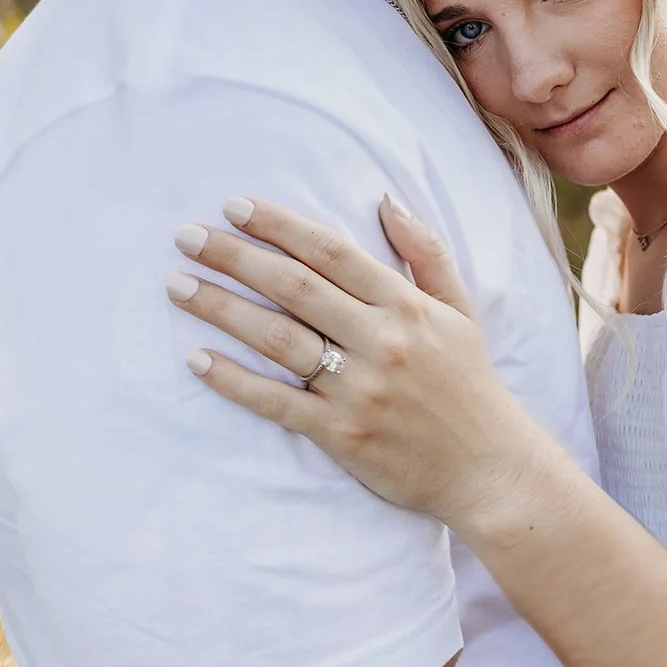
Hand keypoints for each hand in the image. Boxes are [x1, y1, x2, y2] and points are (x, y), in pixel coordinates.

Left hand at [167, 196, 541, 529]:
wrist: (488, 468)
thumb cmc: (469, 382)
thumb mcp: (458, 308)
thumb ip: (425, 251)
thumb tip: (385, 198)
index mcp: (405, 305)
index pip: (331, 251)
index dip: (279, 225)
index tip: (235, 206)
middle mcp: (380, 341)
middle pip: (294, 287)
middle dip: (235, 257)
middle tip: (186, 235)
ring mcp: (358, 390)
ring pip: (278, 339)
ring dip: (222, 309)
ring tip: (178, 285)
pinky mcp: (341, 436)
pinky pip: (276, 403)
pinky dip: (235, 381)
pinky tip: (198, 360)